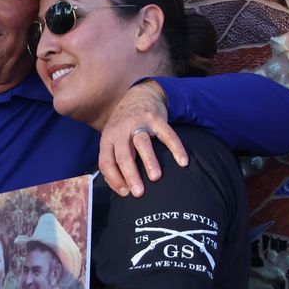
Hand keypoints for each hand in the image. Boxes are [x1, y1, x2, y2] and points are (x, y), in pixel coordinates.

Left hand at [99, 80, 186, 196]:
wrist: (139, 95)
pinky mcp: (156, 118)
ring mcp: (139, 123)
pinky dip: (176, 148)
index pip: (106, 162)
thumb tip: (119, 187)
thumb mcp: (113, 139)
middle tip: (139, 192)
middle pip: (123, 155)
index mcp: (108, 138)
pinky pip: (168, 134)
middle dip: (130, 175)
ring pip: (142, 143)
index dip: (113, 179)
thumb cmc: (124, 125)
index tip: (125, 193)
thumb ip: (114, 159)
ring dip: (149, 161)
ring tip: (156, 178)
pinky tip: (182, 162)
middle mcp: (121, 130)